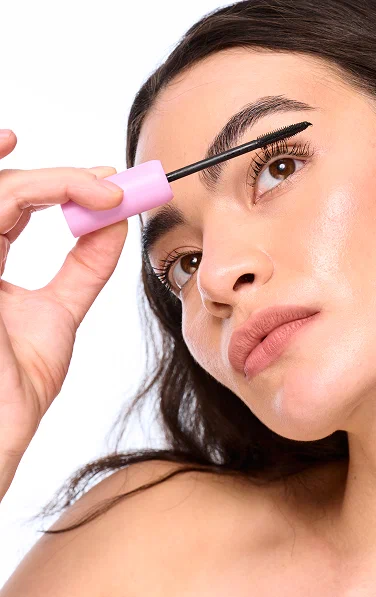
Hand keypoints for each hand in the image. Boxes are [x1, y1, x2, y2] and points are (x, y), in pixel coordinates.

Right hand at [0, 128, 124, 496]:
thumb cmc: (12, 391)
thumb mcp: (58, 316)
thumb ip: (83, 269)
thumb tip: (115, 224)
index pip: (10, 205)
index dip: (54, 185)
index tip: (108, 184)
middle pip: (2, 187)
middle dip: (61, 176)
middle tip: (115, 181)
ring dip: (57, 177)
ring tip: (108, 186)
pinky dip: (41, 188)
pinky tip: (82, 189)